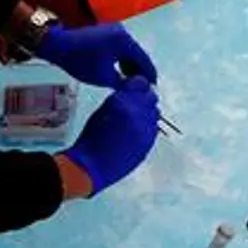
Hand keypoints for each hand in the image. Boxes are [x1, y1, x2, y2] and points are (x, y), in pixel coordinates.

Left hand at [34, 22, 157, 88]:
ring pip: (129, 51)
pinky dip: (122, 59)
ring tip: (130, 81)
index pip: (144, 59)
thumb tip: (134, 88)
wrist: (58, 45)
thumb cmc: (80, 60)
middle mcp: (122, 33)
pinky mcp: (106, 32)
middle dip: (140, 71)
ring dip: (130, 65)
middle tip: (142, 86)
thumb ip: (123, 83)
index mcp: (124, 41)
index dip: (149, 75)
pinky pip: (120, 47)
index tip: (153, 86)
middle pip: (137, 54)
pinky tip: (120, 71)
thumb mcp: (104, 77)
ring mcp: (114, 31)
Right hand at [61, 77, 159, 195]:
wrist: (93, 165)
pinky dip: (147, 127)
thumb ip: (121, 98)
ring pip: (155, 112)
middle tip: (135, 103)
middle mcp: (138, 114)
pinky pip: (153, 128)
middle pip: (151, 97)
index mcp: (123, 102)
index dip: (136, 85)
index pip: (141, 83)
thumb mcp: (103, 109)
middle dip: (144, 98)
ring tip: (135, 119)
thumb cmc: (91, 138)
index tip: (133, 88)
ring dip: (147, 112)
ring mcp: (146, 130)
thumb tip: (131, 93)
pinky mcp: (149, 143)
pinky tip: (136, 132)